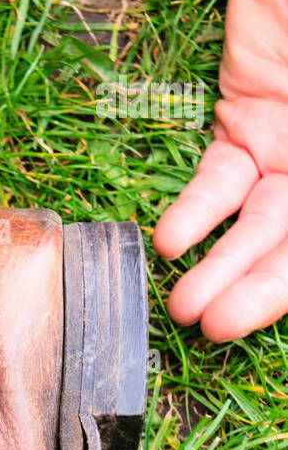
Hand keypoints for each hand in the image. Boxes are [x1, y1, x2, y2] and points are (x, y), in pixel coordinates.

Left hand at [153, 0, 287, 340]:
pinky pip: (218, 181)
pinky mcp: (243, 124)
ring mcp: (287, 147)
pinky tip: (173, 242)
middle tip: (218, 325)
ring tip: (185, 304)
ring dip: (220, 268)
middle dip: (258, 289)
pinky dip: (194, 214)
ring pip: (254, 225)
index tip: (270, 305)